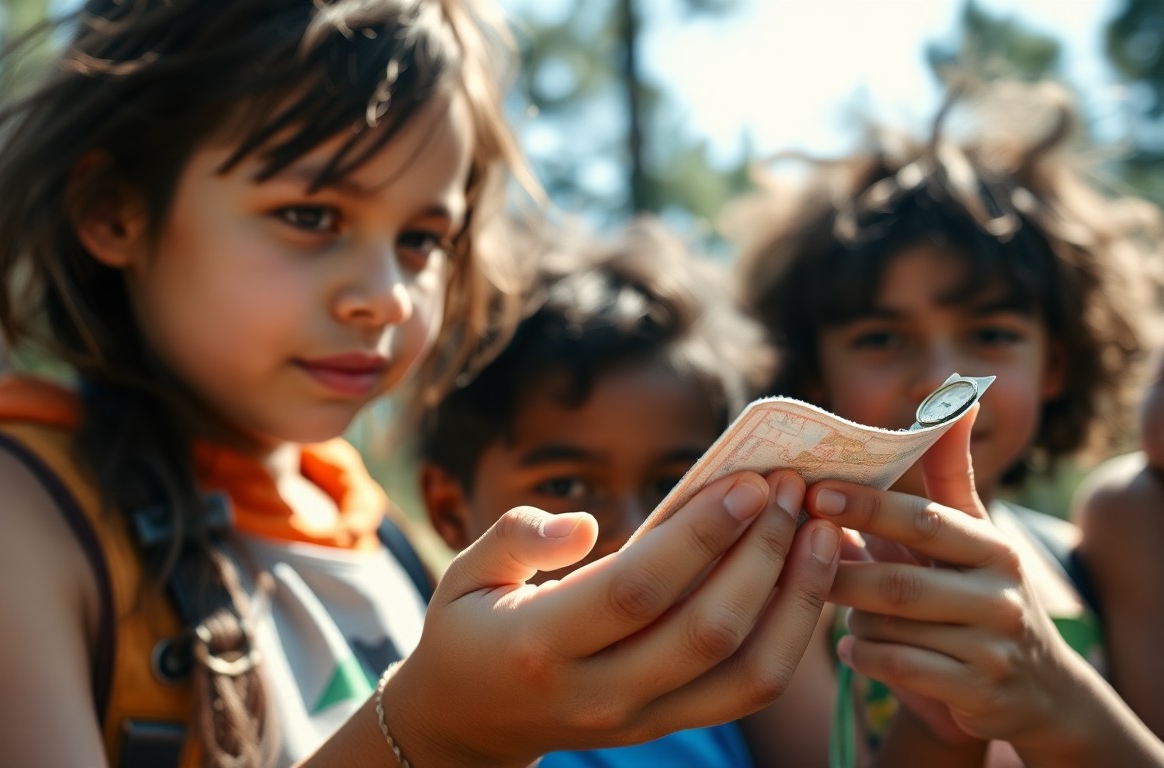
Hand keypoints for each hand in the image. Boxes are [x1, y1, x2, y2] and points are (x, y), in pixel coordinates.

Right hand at [388, 469, 841, 766]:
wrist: (468, 723)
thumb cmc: (468, 630)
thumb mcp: (464, 573)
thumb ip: (515, 537)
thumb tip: (588, 524)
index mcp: (539, 645)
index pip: (636, 591)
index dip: (699, 537)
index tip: (746, 484)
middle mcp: (596, 693)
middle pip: (705, 632)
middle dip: (762, 555)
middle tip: (792, 490)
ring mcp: (638, 719)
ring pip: (745, 673)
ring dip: (795, 599)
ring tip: (822, 531)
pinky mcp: (666, 726)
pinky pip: (747, 690)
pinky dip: (790, 634)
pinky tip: (807, 578)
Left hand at [805, 408, 1084, 746]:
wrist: (1036, 692)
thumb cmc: (976, 595)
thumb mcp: (969, 536)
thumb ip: (949, 475)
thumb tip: (956, 399)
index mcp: (991, 547)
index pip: (923, 520)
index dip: (867, 506)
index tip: (814, 492)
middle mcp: (999, 594)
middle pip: (899, 582)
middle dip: (839, 572)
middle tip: (792, 559)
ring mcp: (992, 646)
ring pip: (890, 629)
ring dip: (851, 619)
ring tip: (835, 607)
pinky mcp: (978, 691)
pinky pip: (896, 669)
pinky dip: (863, 657)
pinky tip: (849, 649)